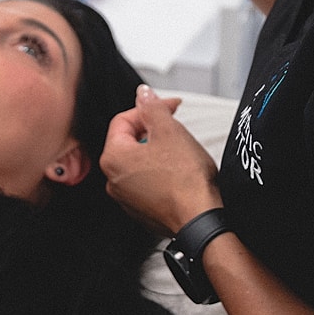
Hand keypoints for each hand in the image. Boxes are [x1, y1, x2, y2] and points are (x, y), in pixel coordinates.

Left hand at [101, 84, 221, 236]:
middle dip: (154, 130)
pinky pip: (148, 183)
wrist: (200, 220)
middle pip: (130, 141)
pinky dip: (162, 174)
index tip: (171, 106)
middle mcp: (113, 180)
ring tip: (181, 154)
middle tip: (177, 129)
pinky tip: (180, 174)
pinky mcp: (143, 211)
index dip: (150, 108)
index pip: (124, 119)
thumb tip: (143, 94)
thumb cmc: (185, 180)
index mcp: (113, 158)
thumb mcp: (170, 131)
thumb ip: (152, 107)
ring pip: (140, 163)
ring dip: (159, 152)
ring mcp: (127, 199)